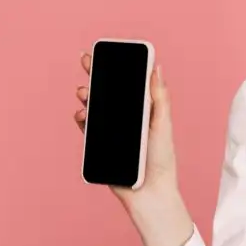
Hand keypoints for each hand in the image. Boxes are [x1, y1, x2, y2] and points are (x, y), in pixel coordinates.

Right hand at [75, 51, 179, 206]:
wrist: (149, 193)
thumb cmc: (161, 160)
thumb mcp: (162, 125)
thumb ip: (159, 99)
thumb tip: (157, 68)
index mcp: (143, 110)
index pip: (128, 84)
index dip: (118, 68)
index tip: (107, 52)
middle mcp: (126, 119)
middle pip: (108, 92)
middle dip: (96, 75)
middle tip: (87, 60)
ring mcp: (112, 132)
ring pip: (95, 108)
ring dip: (88, 96)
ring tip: (85, 91)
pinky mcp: (100, 146)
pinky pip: (87, 129)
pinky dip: (83, 119)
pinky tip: (83, 114)